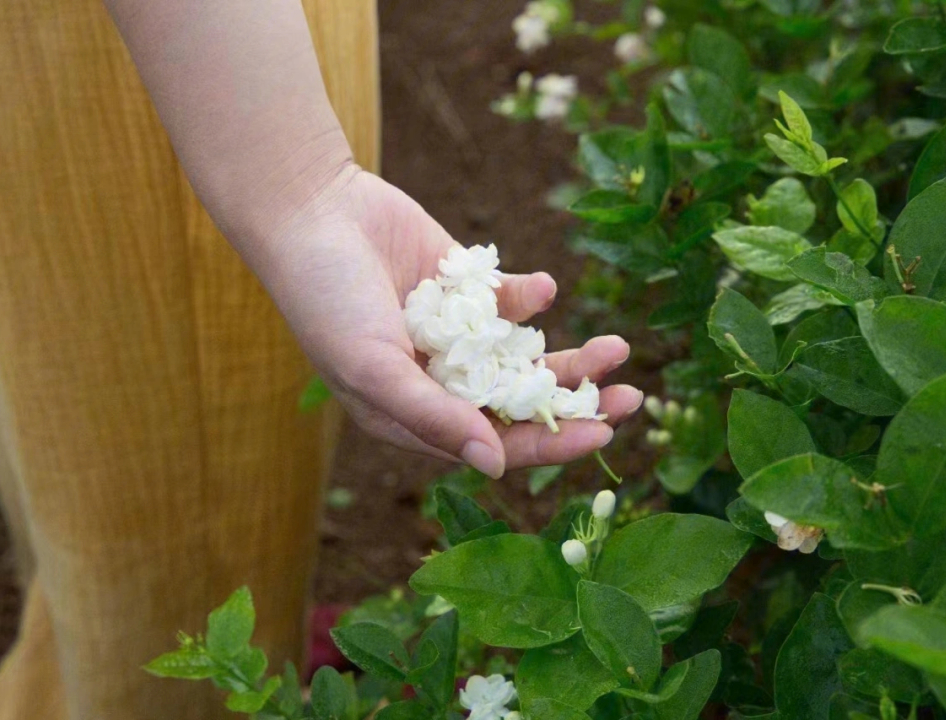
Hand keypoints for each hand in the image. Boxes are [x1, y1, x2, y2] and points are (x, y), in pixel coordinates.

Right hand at [259, 164, 642, 477]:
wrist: (310, 209)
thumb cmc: (327, 299)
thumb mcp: (374, 367)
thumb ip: (434, 417)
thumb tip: (495, 467)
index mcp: (415, 416)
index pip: (494, 444)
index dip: (549, 444)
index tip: (601, 434)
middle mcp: (440, 382)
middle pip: (522, 406)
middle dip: (578, 404)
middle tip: (634, 397)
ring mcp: (456, 335)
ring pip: (528, 358)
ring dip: (573, 357)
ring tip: (619, 345)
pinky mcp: (465, 288)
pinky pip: (511, 302)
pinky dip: (532, 298)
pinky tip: (543, 287)